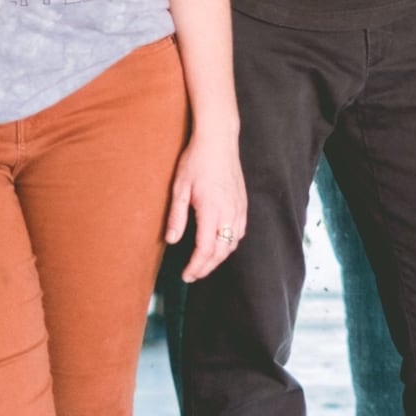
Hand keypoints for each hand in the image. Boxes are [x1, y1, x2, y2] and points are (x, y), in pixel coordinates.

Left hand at [165, 123, 246, 282]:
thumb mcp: (179, 187)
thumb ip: (176, 216)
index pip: (205, 249)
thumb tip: (171, 240)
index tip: (186, 275)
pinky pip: (240, 232)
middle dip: (206, 267)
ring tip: (203, 263)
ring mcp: (239, 209)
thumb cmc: (196, 161)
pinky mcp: (243, 204)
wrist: (218, 140)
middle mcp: (229, 213)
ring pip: (233, 244)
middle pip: (221, 252)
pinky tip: (220, 245)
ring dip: (218, 258)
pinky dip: (230, 245)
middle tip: (192, 275)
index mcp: (211, 210)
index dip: (196, 266)